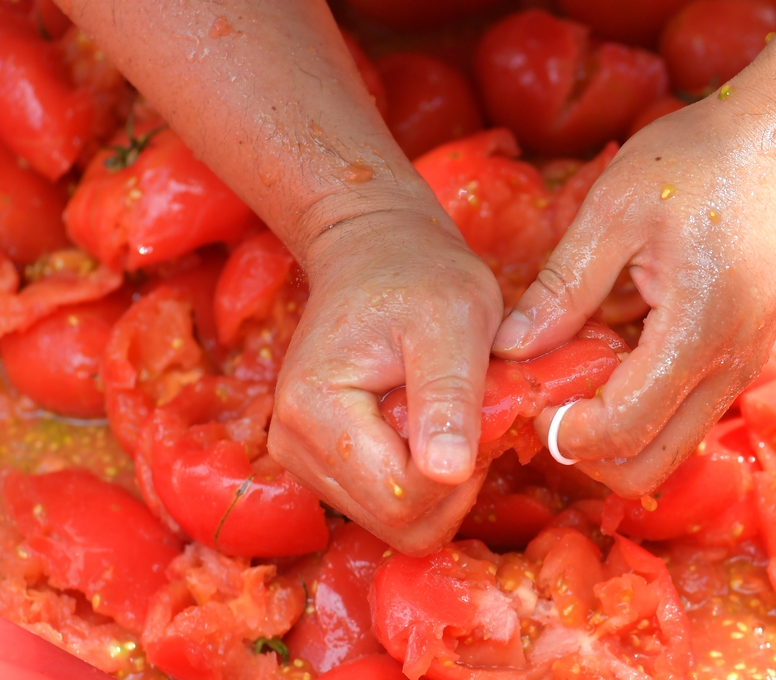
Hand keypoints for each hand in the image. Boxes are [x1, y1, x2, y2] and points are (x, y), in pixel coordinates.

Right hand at [268, 206, 502, 554]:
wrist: (375, 252)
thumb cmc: (420, 276)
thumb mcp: (454, 319)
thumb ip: (449, 396)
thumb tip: (446, 474)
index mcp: (313, 411)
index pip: (403, 499)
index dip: (461, 472)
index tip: (484, 412)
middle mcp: (291, 445)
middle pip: (396, 522)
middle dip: (452, 482)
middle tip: (473, 415)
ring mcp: (301, 459)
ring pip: (395, 521)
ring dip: (441, 481)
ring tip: (450, 412)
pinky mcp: (320, 465)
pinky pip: (388, 506)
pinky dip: (424, 478)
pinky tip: (431, 425)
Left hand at [492, 84, 775, 496]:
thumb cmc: (699, 161)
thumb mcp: (613, 211)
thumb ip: (562, 288)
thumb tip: (510, 347)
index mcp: (698, 332)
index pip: (622, 430)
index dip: (562, 430)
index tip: (525, 393)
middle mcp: (729, 367)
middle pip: (648, 466)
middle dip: (585, 449)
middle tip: (541, 395)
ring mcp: (741, 367)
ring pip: (667, 445)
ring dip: (611, 429)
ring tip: (567, 369)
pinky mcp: (740, 356)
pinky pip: (683, 411)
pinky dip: (637, 404)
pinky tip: (605, 350)